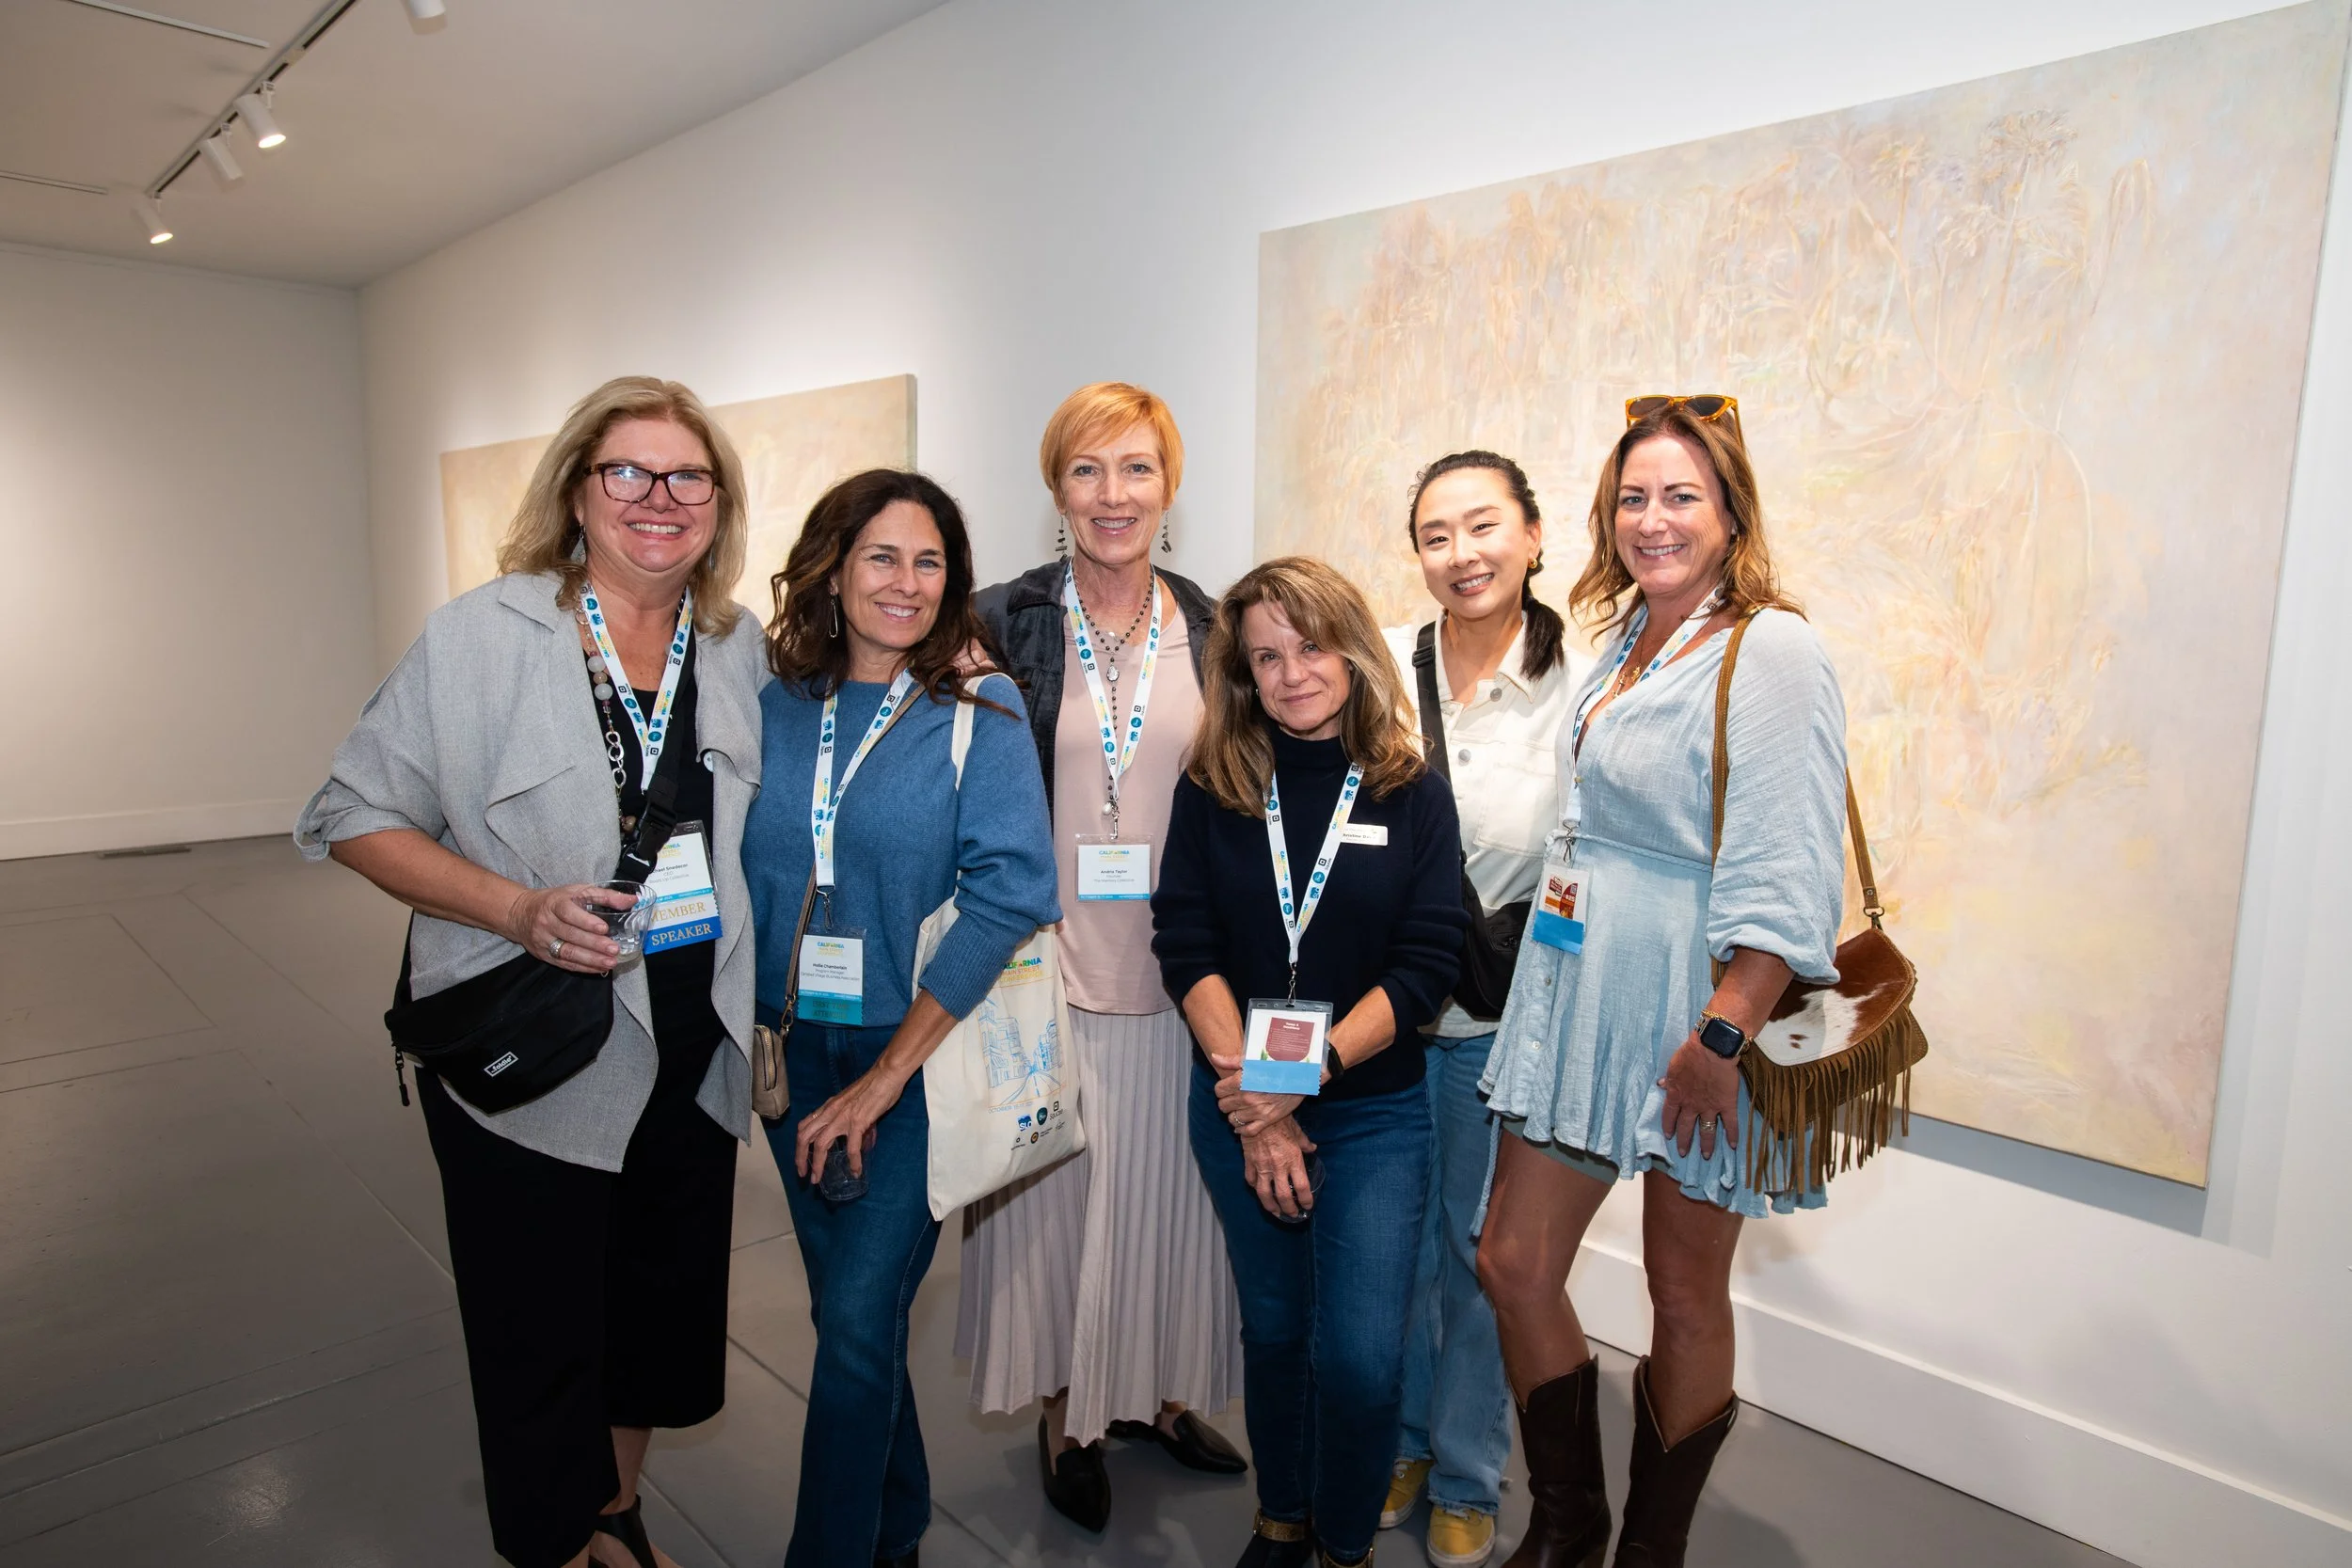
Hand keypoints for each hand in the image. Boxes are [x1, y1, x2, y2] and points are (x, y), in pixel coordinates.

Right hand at [504, 883, 626, 973]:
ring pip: (567, 952)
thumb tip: (632, 900)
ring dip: (590, 959)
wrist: (520, 913)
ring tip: (610, 962)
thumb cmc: (555, 900)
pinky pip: (564, 963)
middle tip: (614, 949)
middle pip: (570, 935)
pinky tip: (599, 968)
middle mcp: (547, 922)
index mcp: (555, 903)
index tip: (603, 928)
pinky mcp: (544, 955)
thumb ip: (605, 895)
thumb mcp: (577, 891)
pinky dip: (583, 967)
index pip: (568, 912)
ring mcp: (544, 940)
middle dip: (594, 944)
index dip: (585, 921)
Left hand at [793, 1064, 909, 1182]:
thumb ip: (851, 1121)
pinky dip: (853, 1161)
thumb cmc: (873, 1085)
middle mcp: (830, 1112)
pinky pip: (852, 1147)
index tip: (802, 1160)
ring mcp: (842, 1117)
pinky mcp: (857, 1122)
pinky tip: (856, 1171)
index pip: (805, 1126)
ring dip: (817, 1165)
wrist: (886, 1075)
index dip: (799, 1145)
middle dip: (800, 1158)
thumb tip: (861, 1141)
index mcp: (828, 1107)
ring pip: (820, 1144)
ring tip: (817, 1179)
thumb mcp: (853, 1102)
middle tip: (803, 1174)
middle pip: (804, 1137)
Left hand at [1210, 1056, 1303, 1136]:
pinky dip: (1242, 1129)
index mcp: (1241, 1081)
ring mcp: (1256, 1110)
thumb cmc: (1276, 1065)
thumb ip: (1230, 1061)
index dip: (1222, 1089)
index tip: (1228, 1087)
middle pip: (1223, 1106)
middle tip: (1235, 1097)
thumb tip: (1214, 1057)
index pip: (1218, 1091)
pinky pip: (1247, 1131)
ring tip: (1241, 1108)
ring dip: (1235, 1114)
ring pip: (1232, 1119)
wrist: (1299, 1076)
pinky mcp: (1267, 1120)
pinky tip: (1243, 1123)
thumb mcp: (1252, 1060)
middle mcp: (1246, 1097)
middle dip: (1227, 1101)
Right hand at [1243, 1117, 1318, 1218]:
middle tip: (1293, 1214)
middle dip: (1290, 1210)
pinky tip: (1260, 1192)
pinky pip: (1251, 1181)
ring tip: (1276, 1212)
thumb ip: (1305, 1143)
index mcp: (1293, 1160)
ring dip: (1271, 1207)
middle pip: (1284, 1197)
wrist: (1257, 1113)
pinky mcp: (1249, 1163)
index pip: (1302, 1187)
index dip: (1306, 1200)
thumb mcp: (1297, 1131)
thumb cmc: (1280, 1120)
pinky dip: (1256, 1189)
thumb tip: (1313, 1149)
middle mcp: (1278, 1167)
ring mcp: (1262, 1167)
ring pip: (1265, 1195)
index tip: (1308, 1206)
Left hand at [1659, 1033, 1741, 1159]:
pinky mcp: (1727, 1105)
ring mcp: (1709, 1107)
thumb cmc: (1691, 1054)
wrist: (1712, 1049)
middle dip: (1684, 1141)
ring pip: (1707, 1131)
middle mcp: (1691, 1105)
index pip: (1669, 1115)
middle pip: (1686, 1127)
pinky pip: (1730, 1124)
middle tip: (1683, 1153)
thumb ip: (1669, 1079)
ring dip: (1706, 1144)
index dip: (1669, 1126)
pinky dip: (1732, 1135)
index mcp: (1676, 1095)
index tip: (1669, 1136)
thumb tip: (1661, 1085)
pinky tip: (1733, 1146)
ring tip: (1706, 1156)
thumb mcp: (1673, 1066)